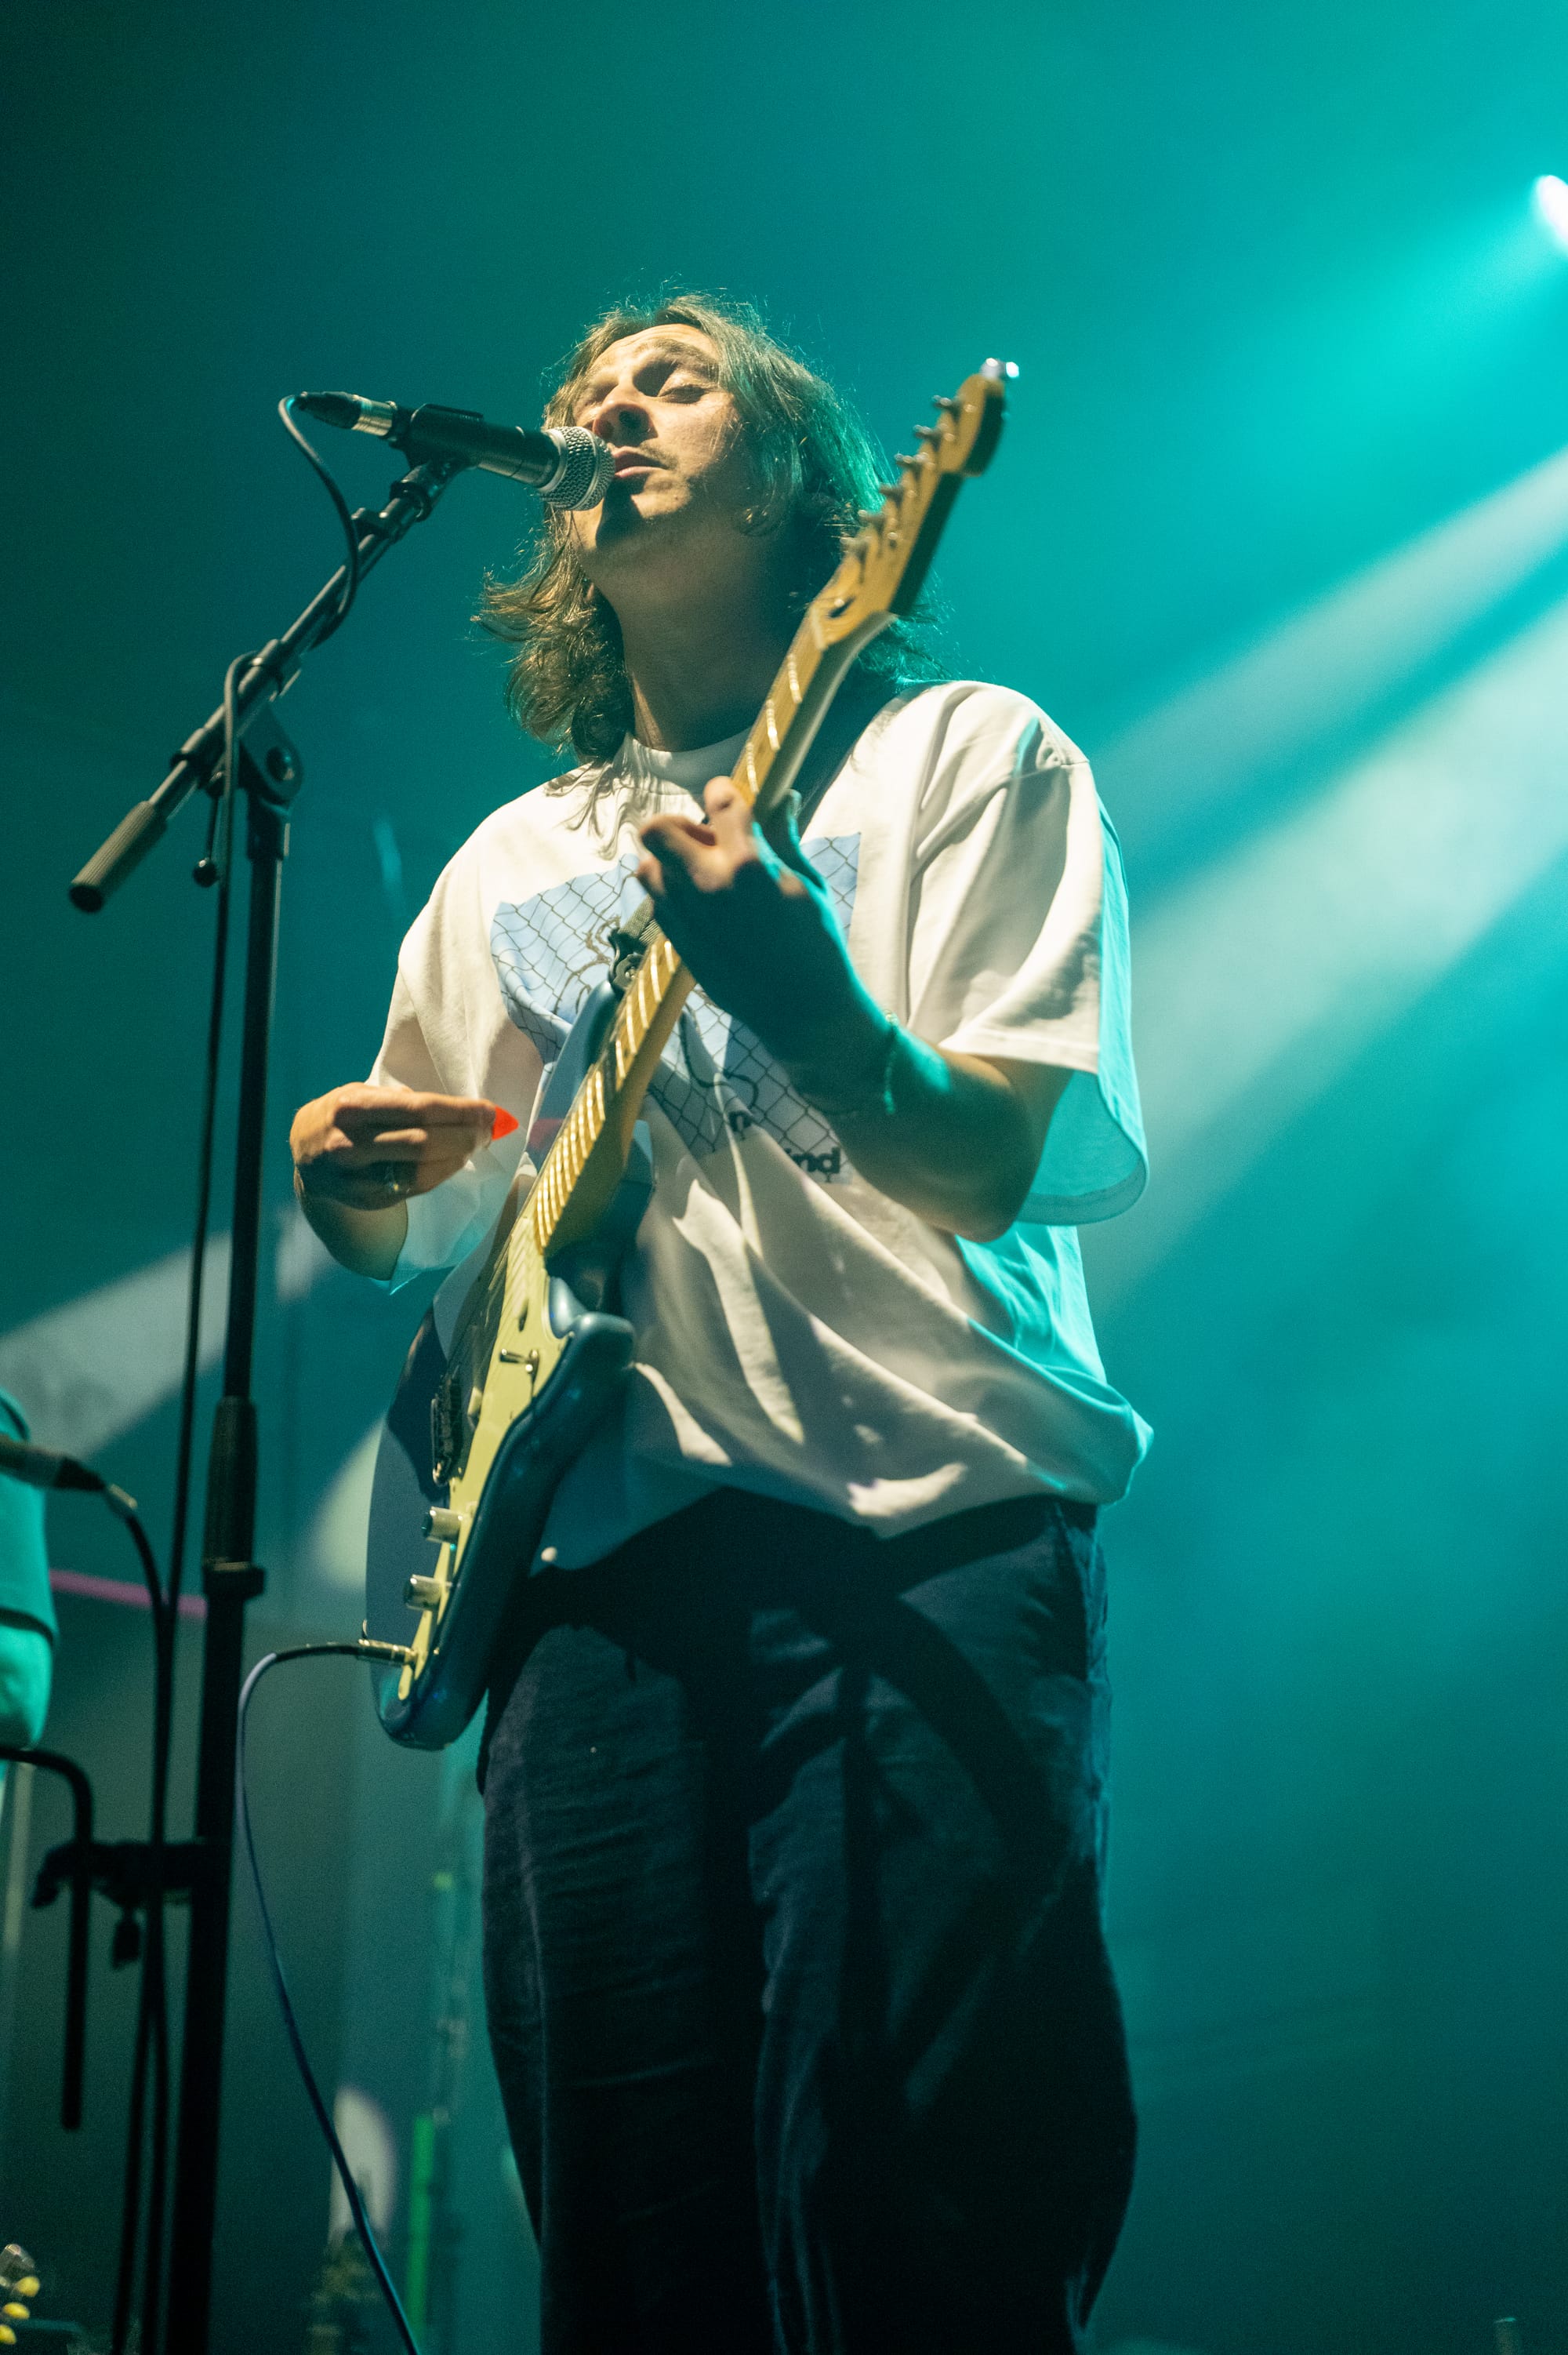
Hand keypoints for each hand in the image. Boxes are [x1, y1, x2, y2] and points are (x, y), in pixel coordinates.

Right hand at [290, 1085, 498, 1212]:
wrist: (305, 1153)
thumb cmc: (344, 1115)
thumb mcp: (360, 1094)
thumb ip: (401, 1100)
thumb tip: (461, 1110)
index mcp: (352, 1108)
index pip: (418, 1110)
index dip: (459, 1112)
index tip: (490, 1111)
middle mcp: (351, 1143)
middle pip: (423, 1143)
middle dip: (465, 1136)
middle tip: (489, 1130)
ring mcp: (356, 1176)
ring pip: (420, 1171)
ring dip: (457, 1158)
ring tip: (475, 1145)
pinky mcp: (365, 1198)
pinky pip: (413, 1188)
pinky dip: (441, 1174)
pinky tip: (454, 1161)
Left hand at [636, 777, 882, 1075]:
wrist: (803, 1010)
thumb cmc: (816, 943)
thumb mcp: (808, 884)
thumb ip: (784, 838)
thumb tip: (781, 797)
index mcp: (748, 864)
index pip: (719, 802)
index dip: (723, 792)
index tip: (727, 796)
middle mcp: (708, 885)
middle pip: (657, 829)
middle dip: (680, 824)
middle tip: (704, 837)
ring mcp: (687, 917)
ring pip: (647, 866)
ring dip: (668, 861)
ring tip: (699, 873)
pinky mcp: (679, 943)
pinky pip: (655, 902)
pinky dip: (670, 893)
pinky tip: (699, 902)